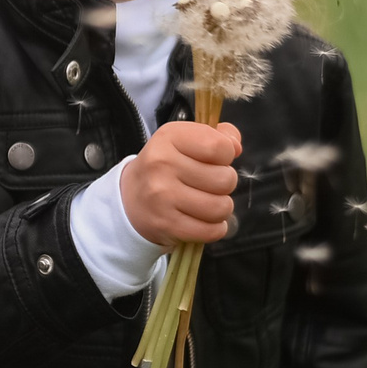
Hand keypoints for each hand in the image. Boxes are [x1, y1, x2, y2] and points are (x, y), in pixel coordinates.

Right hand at [120, 121, 240, 247]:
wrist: (130, 199)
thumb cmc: (167, 167)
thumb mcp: (185, 141)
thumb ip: (218, 136)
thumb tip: (236, 147)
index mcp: (170, 137)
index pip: (220, 147)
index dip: (226, 155)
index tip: (214, 160)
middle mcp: (162, 164)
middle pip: (225, 179)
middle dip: (225, 184)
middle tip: (209, 184)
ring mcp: (163, 196)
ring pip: (221, 207)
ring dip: (221, 208)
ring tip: (208, 203)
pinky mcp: (166, 224)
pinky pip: (211, 231)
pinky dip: (215, 228)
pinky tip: (203, 220)